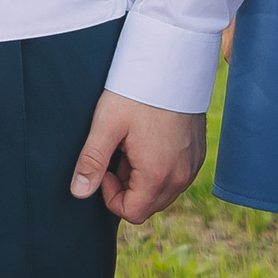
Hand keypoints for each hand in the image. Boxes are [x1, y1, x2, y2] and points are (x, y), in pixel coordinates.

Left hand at [68, 91, 204, 225]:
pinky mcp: (198, 154)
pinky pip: (177, 176)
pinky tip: (150, 140)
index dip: (111, 195)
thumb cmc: (136, 92)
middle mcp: (181, 177)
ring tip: (134, 144)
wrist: (172, 64)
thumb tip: (79, 193)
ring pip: (163, 192)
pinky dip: (161, 168)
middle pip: (148, 205)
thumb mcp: (106, 124)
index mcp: (158, 175)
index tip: (106, 166)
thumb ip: (92, 161)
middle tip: (120, 152)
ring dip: (144, 178)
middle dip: (128, 187)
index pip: (132, 213)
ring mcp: (193, 166)